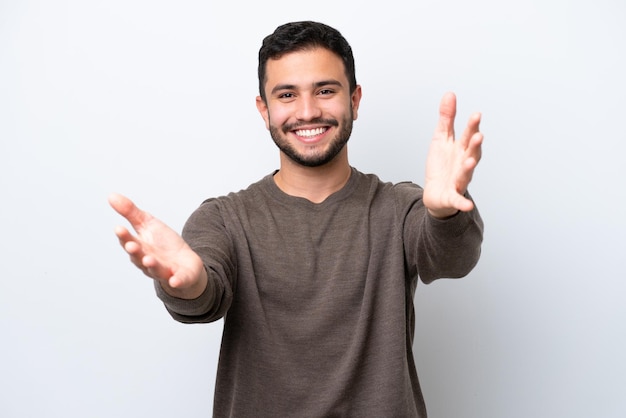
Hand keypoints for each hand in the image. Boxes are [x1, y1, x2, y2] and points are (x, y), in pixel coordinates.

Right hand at [108, 193, 206, 298]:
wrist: (185, 262)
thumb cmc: (164, 244)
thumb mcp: (148, 224)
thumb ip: (130, 212)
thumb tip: (111, 195)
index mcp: (140, 247)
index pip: (128, 241)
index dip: (124, 236)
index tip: (119, 228)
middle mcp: (148, 261)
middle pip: (139, 257)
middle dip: (135, 252)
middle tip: (131, 245)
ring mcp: (164, 271)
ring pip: (155, 270)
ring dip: (152, 265)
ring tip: (148, 259)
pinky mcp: (180, 277)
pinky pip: (178, 280)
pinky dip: (176, 281)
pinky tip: (175, 280)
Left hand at [423, 92, 482, 217]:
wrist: (435, 193)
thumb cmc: (441, 165)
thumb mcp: (440, 139)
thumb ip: (447, 118)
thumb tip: (450, 93)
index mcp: (461, 149)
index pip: (468, 135)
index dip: (472, 126)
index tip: (476, 114)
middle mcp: (464, 164)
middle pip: (470, 153)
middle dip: (474, 145)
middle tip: (478, 135)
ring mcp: (459, 180)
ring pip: (466, 174)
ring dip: (469, 168)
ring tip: (470, 161)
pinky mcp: (452, 196)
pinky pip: (458, 199)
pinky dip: (462, 202)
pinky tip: (468, 205)